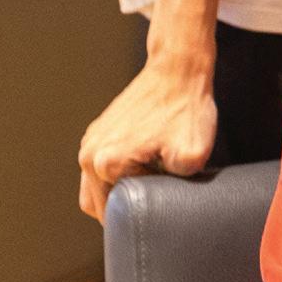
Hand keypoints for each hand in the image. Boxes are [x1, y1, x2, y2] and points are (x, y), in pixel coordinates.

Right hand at [77, 55, 217, 220]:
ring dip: (119, 191)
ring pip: (95, 189)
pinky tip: (143, 165)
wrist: (178, 69)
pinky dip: (116, 174)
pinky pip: (99, 168)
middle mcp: (89, 154)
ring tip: (150, 180)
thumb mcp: (192, 156)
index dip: (145, 209)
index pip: (118, 212)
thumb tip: (163, 205)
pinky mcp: (97, 132)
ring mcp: (90, 142)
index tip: (166, 193)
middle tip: (157, 195)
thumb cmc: (186, 109)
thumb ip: (174, 190)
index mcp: (105, 163)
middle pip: (100, 206)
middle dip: (127, 207)